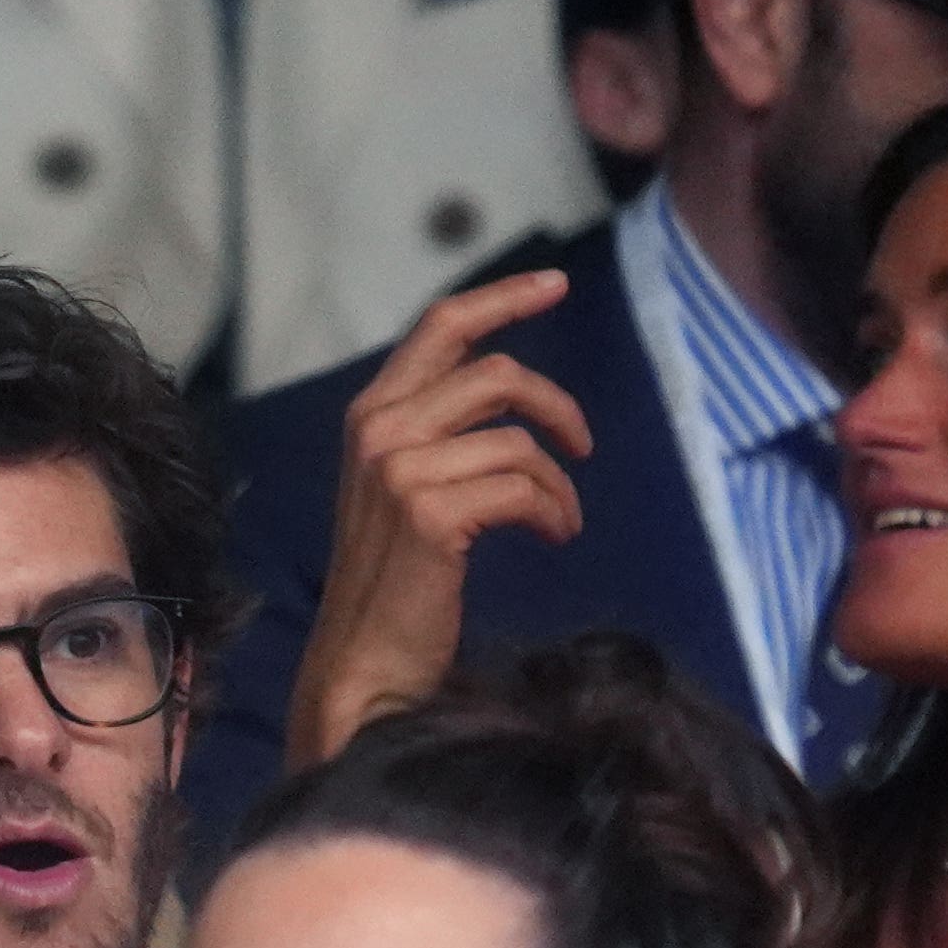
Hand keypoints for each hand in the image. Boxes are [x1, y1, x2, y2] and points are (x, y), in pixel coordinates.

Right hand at [286, 270, 593, 765]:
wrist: (362, 663)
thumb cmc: (394, 586)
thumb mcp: (403, 489)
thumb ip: (436, 431)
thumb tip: (503, 386)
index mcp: (371, 415)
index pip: (441, 326)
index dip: (503, 297)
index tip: (554, 283)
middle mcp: (379, 430)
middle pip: (497, 374)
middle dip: (557, 407)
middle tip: (585, 445)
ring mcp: (399, 469)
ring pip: (518, 439)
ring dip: (559, 483)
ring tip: (562, 520)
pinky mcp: (428, 511)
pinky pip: (524, 487)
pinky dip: (554, 512)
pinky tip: (555, 535)